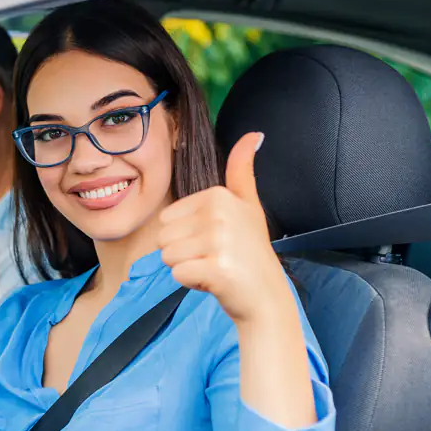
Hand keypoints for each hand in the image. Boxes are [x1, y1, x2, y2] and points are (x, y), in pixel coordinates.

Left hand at [157, 132, 290, 324]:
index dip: (186, 235)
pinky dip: (191, 282)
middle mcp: (219, 214)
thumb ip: (242, 170)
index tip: (216, 240)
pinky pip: (177, 274)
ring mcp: (219, 241)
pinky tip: (215, 281)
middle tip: (215, 256)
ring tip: (215, 267)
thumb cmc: (250, 252)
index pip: (167, 218)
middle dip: (184, 252)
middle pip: (163, 237)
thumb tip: (254, 134)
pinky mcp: (216, 269)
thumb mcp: (248, 205)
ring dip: (186, 267)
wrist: (267, 296)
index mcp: (219, 195)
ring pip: (167, 256)